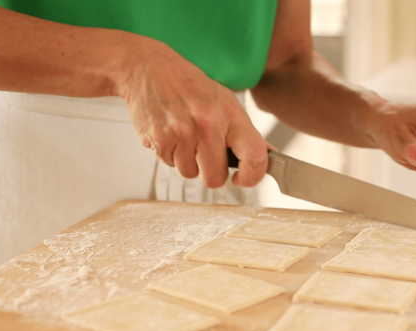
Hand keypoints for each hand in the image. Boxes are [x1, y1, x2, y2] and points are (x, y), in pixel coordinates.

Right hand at [115, 39, 269, 187]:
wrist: (148, 68)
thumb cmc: (189, 84)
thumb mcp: (225, 101)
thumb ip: (245, 132)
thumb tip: (268, 154)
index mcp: (230, 115)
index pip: (255, 156)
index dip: (252, 176)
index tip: (242, 178)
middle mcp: (207, 125)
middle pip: (215, 178)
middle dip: (211, 171)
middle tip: (205, 151)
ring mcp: (181, 134)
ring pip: (190, 174)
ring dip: (188, 162)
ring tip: (185, 136)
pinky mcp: (158, 140)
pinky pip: (169, 165)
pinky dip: (170, 155)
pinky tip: (170, 134)